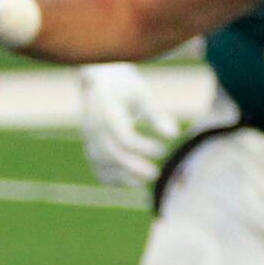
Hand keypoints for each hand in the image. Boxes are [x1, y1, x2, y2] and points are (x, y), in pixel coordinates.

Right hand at [79, 62, 177, 188]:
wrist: (98, 81)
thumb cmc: (124, 86)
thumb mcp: (142, 93)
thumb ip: (156, 114)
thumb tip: (174, 135)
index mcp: (107, 113)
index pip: (125, 137)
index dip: (144, 147)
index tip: (163, 149)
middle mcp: (94, 128)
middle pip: (112, 154)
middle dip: (133, 167)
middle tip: (156, 174)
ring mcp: (89, 139)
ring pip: (102, 164)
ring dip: (122, 176)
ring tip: (144, 182)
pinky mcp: (90, 146)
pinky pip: (97, 167)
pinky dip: (110, 178)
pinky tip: (130, 183)